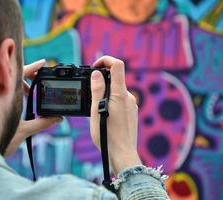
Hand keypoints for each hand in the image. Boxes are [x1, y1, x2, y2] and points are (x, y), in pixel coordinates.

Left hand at [5, 59, 62, 156]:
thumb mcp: (23, 131)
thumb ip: (42, 123)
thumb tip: (57, 118)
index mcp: (4, 94)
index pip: (20, 73)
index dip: (33, 67)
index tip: (43, 63)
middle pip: (14, 75)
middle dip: (29, 75)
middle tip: (41, 78)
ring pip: (9, 82)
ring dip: (23, 84)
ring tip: (33, 93)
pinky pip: (4, 90)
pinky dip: (16, 91)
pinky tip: (23, 100)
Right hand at [90, 56, 141, 174]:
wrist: (122, 153)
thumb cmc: (107, 135)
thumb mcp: (96, 111)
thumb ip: (97, 90)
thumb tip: (96, 73)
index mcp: (119, 94)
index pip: (117, 65)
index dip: (106, 60)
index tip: (95, 67)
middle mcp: (128, 97)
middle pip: (116, 78)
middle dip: (102, 81)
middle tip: (91, 92)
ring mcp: (131, 105)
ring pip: (117, 91)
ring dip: (106, 93)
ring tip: (97, 109)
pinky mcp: (132, 112)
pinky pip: (121, 101)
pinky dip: (112, 101)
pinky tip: (106, 116)